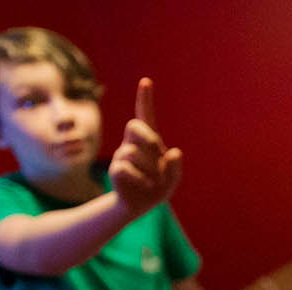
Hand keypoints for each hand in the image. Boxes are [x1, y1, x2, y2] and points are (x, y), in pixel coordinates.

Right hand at [109, 78, 182, 213]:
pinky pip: (126, 168)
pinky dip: (141, 178)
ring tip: (154, 181)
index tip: (146, 82)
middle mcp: (133, 143)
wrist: (139, 205)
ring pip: (133, 152)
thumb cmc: (157, 187)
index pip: (145, 116)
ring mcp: (122, 155)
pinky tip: (147, 185)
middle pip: (133, 126)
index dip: (145, 99)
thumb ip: (176, 167)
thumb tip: (174, 152)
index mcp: (149, 141)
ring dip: (150, 168)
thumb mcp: (172, 179)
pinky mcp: (116, 169)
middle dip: (147, 137)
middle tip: (156, 150)